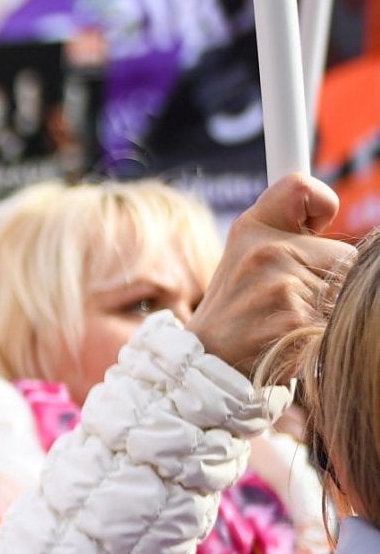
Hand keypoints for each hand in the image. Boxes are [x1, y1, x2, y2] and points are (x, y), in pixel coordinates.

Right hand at [188, 175, 352, 377]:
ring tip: (292, 323)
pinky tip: (296, 342)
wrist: (205, 365)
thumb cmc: (236, 310)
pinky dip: (325, 336)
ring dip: (329, 312)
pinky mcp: (299, 325)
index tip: (317, 228)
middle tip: (293, 301)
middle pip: (345, 255)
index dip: (321, 204)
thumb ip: (287, 233)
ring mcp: (282, 289)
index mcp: (252, 228)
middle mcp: (266, 252)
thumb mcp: (246, 256)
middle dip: (330, 280)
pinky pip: (339, 323)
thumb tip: (327, 217)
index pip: (301, 188)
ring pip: (347, 293)